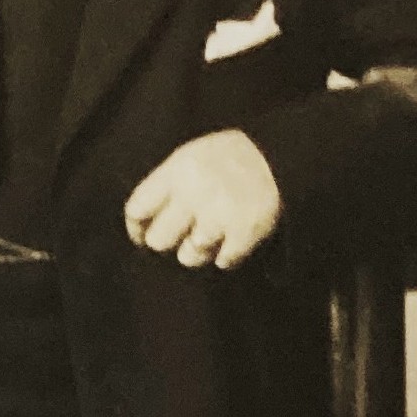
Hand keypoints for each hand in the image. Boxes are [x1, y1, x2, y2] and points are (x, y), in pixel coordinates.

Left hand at [123, 130, 282, 268]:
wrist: (280, 155)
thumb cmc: (227, 159)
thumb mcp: (189, 158)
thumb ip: (165, 186)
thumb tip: (143, 223)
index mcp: (176, 172)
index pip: (136, 210)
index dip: (137, 228)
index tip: (143, 235)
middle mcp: (193, 194)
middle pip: (159, 241)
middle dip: (168, 241)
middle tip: (183, 234)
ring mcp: (219, 215)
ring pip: (189, 256)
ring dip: (198, 250)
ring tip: (210, 236)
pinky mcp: (245, 232)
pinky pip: (223, 261)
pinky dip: (228, 255)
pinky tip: (232, 239)